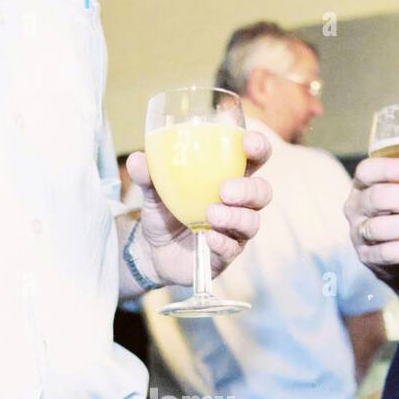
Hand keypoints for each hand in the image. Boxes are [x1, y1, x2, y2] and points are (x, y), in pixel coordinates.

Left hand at [125, 130, 271, 285]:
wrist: (151, 249)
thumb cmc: (162, 211)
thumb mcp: (152, 190)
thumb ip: (148, 174)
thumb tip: (137, 159)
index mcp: (227, 177)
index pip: (253, 159)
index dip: (258, 148)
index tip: (248, 143)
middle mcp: (237, 204)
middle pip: (262, 192)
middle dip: (249, 189)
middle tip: (225, 190)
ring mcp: (234, 231)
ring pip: (252, 222)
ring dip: (235, 217)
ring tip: (211, 215)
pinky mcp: (225, 255)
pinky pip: (233, 249)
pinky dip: (222, 242)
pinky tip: (208, 237)